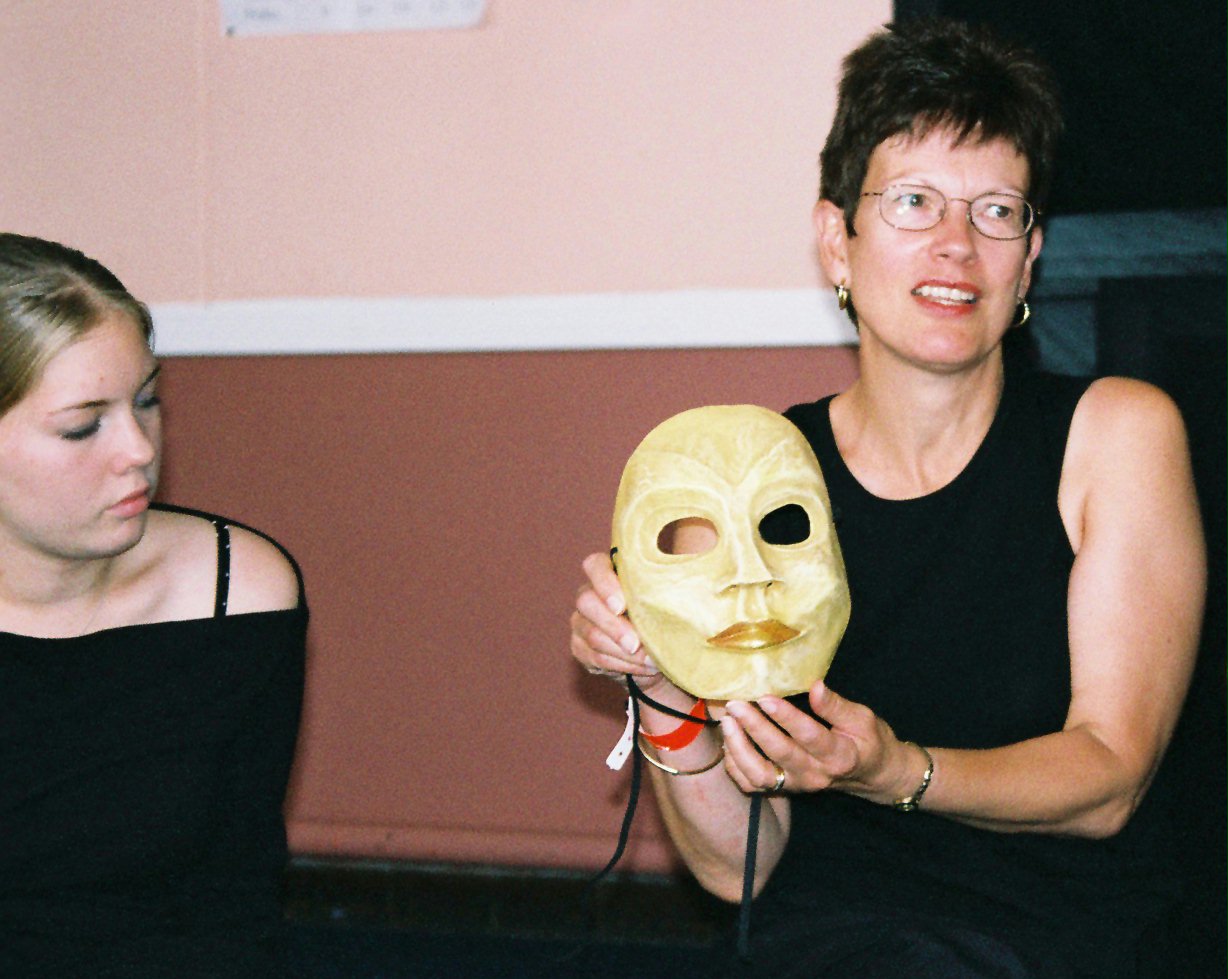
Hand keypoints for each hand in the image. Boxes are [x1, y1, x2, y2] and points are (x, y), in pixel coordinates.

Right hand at [570, 551, 662, 685]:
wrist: (657, 656)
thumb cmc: (665, 618)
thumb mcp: (672, 600)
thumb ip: (672, 587)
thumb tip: (696, 584)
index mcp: (610, 573)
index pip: (594, 565)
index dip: (604, 583)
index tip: (621, 605)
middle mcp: (590, 593)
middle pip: (586, 602)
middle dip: (613, 626)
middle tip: (636, 644)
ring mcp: (581, 621)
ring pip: (591, 634)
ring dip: (622, 651)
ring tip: (649, 660)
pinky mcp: (579, 646)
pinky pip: (592, 656)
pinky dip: (619, 665)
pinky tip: (641, 667)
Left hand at [719, 682, 917, 804]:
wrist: (873, 776)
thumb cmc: (869, 741)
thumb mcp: (862, 719)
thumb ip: (837, 706)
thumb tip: (816, 685)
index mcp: (839, 755)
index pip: (809, 736)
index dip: (785, 717)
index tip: (765, 697)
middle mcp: (815, 774)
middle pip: (779, 753)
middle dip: (753, 727)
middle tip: (735, 703)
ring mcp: (798, 785)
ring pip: (760, 775)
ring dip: (739, 748)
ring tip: (727, 721)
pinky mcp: (785, 789)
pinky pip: (753, 785)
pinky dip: (735, 766)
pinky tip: (729, 742)